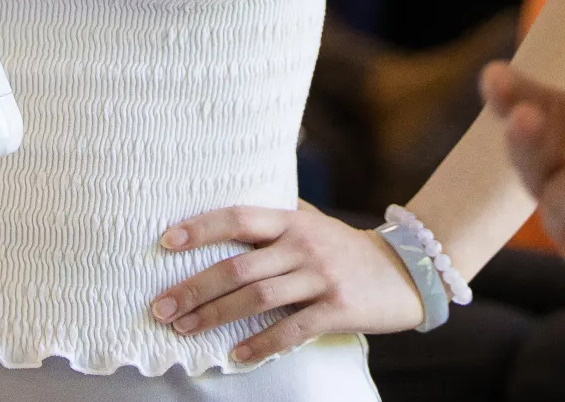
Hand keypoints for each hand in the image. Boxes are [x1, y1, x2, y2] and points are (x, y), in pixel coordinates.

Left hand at [150, 201, 422, 361]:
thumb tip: (231, 208)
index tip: (166, 241)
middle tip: (161, 305)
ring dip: (215, 316)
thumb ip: (278, 214)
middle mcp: (302, 244)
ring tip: (185, 329)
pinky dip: (260, 345)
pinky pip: (291, 330)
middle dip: (195, 287)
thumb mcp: (313, 220)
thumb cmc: (346, 246)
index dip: (201, 227)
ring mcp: (320, 277)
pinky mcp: (337, 309)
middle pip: (238, 265)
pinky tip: (235, 356)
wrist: (403, 271)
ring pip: (257, 298)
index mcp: (291, 220)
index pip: (238, 217)